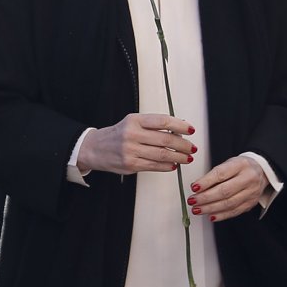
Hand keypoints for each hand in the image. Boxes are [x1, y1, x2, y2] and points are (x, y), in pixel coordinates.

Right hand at [77, 113, 194, 174]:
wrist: (94, 148)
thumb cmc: (117, 135)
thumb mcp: (132, 122)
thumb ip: (152, 125)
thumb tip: (178, 129)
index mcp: (134, 120)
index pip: (163, 121)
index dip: (180, 125)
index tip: (190, 130)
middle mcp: (132, 134)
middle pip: (166, 139)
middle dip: (184, 145)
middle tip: (191, 147)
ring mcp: (131, 150)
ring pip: (163, 154)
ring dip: (179, 157)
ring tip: (187, 158)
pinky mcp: (131, 164)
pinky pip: (155, 166)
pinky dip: (168, 166)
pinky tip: (173, 165)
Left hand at [188, 156, 267, 222]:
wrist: (261, 171)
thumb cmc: (241, 166)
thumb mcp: (229, 163)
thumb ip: (215, 174)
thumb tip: (198, 187)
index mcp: (240, 165)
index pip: (221, 174)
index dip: (206, 182)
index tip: (194, 187)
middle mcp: (248, 179)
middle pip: (225, 191)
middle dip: (205, 198)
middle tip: (192, 201)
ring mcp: (251, 192)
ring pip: (229, 203)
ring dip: (210, 208)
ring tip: (197, 209)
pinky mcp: (251, 203)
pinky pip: (235, 211)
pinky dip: (221, 215)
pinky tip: (211, 216)